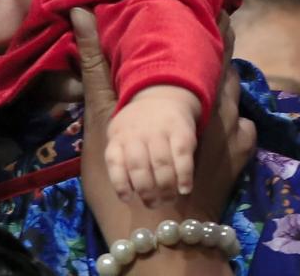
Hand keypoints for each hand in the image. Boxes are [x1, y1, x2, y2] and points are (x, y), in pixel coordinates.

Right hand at [74, 7, 254, 274]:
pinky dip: (236, 118)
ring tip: (219, 62)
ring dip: (227, 78)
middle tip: (218, 23)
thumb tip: (82, 12)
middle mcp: (215, 109)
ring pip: (234, 96)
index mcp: (186, 92)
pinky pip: (244, 130)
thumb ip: (96, 65)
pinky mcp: (236, 163)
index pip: (203, 45)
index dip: (209, 22)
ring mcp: (230, 138)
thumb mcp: (103, 119)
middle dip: (221, 45)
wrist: (162, 239)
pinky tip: (228, 118)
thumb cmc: (126, 176)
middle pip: (224, 67)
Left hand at [106, 85, 198, 205]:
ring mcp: (159, 131)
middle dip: (146, 191)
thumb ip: (119, 159)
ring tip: (168, 200)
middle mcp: (136, 134)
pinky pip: (183, 157)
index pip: (114, 161)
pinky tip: (184, 189)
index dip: (120, 183)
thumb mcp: (119, 135)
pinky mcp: (181, 132)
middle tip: (152, 204)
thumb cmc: (137, 126)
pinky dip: (184, 176)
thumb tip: (127, 193)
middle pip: (139, 166)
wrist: (161, 95)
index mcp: (118, 137)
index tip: (127, 198)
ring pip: (161, 164)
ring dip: (165, 188)